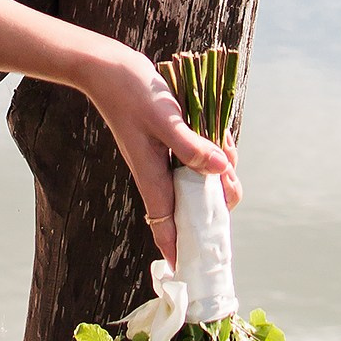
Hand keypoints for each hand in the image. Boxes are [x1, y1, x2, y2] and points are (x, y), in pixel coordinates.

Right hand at [85, 40, 238, 259]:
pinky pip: (195, 157)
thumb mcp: (165, 119)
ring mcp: (163, 159)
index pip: (165, 227)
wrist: (108, 68)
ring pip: (196, 181)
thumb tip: (222, 171)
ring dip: (217, 172)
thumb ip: (192, 146)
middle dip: (215, 203)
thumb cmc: (131, 93)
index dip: (178, 251)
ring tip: (226, 148)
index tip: (191, 272)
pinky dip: (211, 151)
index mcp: (152, 177)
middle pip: (189, 206)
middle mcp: (158, 174)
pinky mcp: (168, 143)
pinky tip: (220, 135)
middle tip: (232, 186)